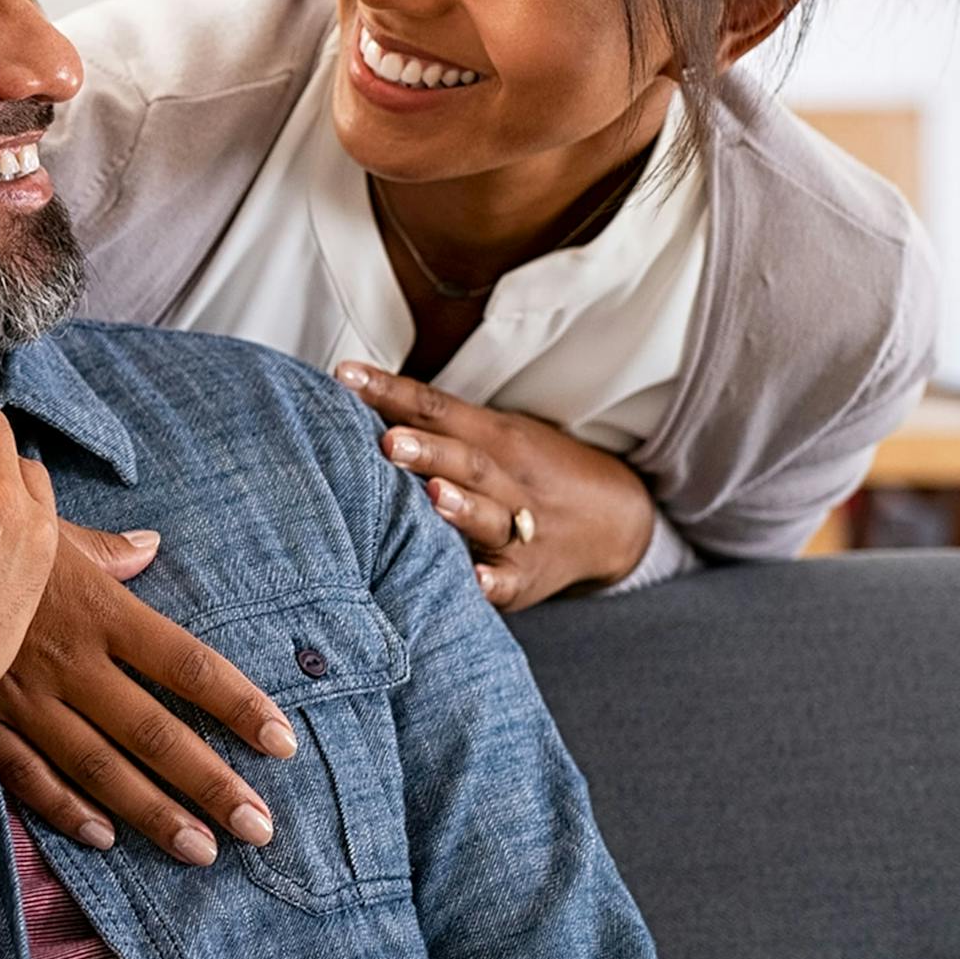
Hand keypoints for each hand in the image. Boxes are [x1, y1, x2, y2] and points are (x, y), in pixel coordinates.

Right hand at [0, 524, 299, 865]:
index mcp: (98, 609)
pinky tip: (106, 838)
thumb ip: (105, 549)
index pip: (186, 664)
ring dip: (154, 813)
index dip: (238, 704)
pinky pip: (30, 776)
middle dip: (211, 783)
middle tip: (259, 827)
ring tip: (202, 851)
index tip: (282, 741)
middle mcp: (70, 661)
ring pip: (101, 767)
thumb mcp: (44, 527)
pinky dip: (67, 810)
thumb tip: (151, 546)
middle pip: (155, 732)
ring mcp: (24, 698)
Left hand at [337, 361, 654, 610]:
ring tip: (432, 496)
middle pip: (467, 460)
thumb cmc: (526, 471)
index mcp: (494, 436)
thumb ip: (433, 422)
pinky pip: (510, 580)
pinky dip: (494, 581)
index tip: (345, 377)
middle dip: (428, 451)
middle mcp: (509, 479)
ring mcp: (522, 528)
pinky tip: (474, 580)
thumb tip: (353, 393)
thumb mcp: (493, 435)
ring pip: (491, 516)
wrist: (613, 519)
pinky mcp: (527, 577)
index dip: (391, 392)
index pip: (437, 408)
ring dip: (461, 507)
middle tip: (388, 442)